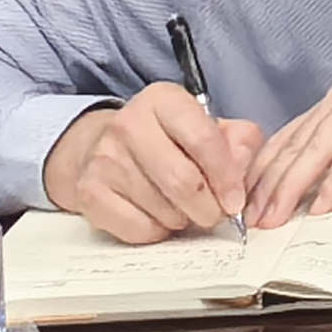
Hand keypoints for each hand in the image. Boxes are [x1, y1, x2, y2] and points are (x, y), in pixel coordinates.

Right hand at [42, 89, 263, 244]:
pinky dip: (159, 231)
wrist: (99, 147)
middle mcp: (128, 125)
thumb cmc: (167, 139)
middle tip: (218, 214)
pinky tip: (161, 217)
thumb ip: (239, 141)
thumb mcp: (208, 125)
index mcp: (163, 100)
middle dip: (210, 207)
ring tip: (188, 210)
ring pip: (163, 209)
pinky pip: (138, 228)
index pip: (204, 140)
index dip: (228, 177)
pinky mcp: (88, 193)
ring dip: (185, 219)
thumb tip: (242, 169)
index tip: (237, 200)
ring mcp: (104, 160)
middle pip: (183, 181)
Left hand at [247, 73, 331, 228]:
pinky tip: (322, 205)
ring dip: (292, 189)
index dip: (263, 175)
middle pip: (293, 147)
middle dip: (268, 188)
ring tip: (277, 217)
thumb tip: (306, 196)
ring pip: (314, 150)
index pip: (286, 141)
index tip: (248, 206)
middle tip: (254, 220)